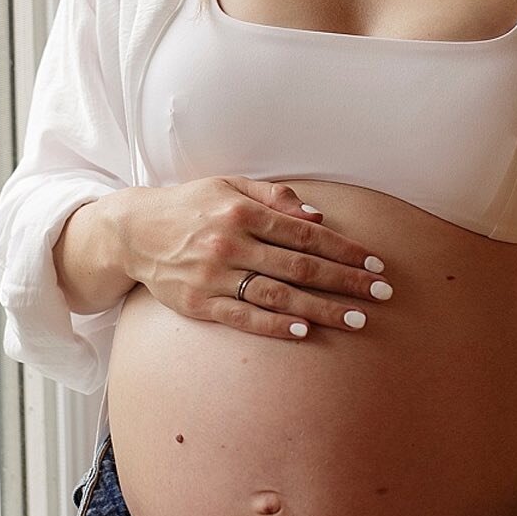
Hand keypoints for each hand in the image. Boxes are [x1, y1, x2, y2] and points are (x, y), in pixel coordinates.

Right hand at [111, 176, 391, 339]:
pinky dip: (276, 324)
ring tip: (358, 319)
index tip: (374, 263)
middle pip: (299, 267)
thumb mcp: (228, 185)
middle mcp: (230, 243)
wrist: (134, 233)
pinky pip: (245, 317)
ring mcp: (214, 276)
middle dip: (346, 281)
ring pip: (279, 295)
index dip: (343, 250)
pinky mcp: (200, 304)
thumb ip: (274, 196)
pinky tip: (305, 329)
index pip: (304, 234)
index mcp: (241, 210)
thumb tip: (317, 217)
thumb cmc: (190, 206)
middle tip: (382, 294)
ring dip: (323, 308)